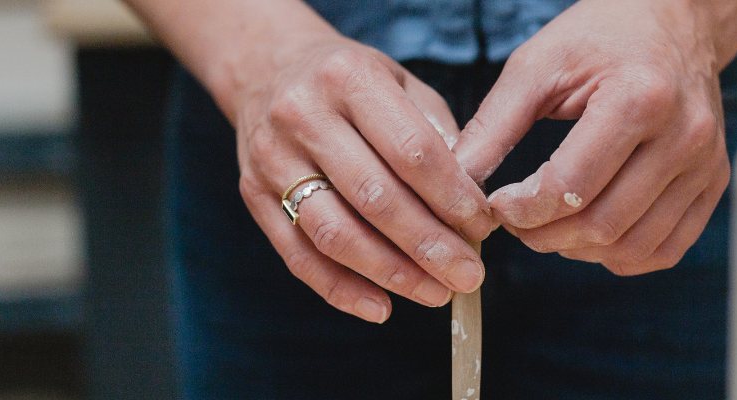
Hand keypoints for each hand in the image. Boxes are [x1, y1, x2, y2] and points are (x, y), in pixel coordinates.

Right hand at [129, 0, 495, 323]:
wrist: (266, 68)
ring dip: (391, 273)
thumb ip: (437, 135)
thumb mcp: (400, 82)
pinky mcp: (253, 195)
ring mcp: (272, 158)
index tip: (483, 228)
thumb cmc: (350, 82)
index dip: (452, 197)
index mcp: (349, 78)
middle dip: (429, 246)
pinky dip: (341, 289)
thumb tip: (472, 206)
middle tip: (469, 276)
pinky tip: (380, 306)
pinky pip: (298, 255)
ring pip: (335, 233)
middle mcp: (303, 115)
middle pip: (374, 197)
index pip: (412, 151)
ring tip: (434, 293)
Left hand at [454, 0, 736, 274]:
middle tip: (517, 224)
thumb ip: (494, 124)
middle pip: (603, 224)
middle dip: (545, 236)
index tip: (497, 205)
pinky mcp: (714, 183)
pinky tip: (591, 234)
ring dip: (579, 251)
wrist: (673, 21)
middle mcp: (683, 136)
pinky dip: (620, 255)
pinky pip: (665, 249)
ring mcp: (705, 164)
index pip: (570, 186)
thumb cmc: (599, 37)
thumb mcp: (537, 65)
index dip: (523, 210)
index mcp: (639, 98)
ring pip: (633, 247)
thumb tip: (456, 181)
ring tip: (549, 227)